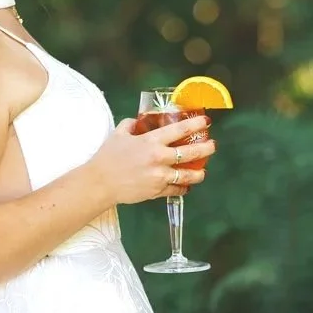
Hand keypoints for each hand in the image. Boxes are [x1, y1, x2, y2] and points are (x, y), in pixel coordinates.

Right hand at [95, 115, 214, 206]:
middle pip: (191, 152)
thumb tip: (139, 121)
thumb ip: (131, 124)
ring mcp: (160, 176)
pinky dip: (183, 188)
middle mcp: (159, 158)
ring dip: (199, 173)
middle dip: (206, 148)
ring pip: (188, 175)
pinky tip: (186, 185)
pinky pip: (176, 190)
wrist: (100, 183)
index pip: (180, 130)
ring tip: (204, 171)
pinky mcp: (157, 191)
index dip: (196, 124)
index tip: (206, 121)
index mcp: (151, 141)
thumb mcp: (119, 134)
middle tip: (212, 145)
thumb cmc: (108, 157)